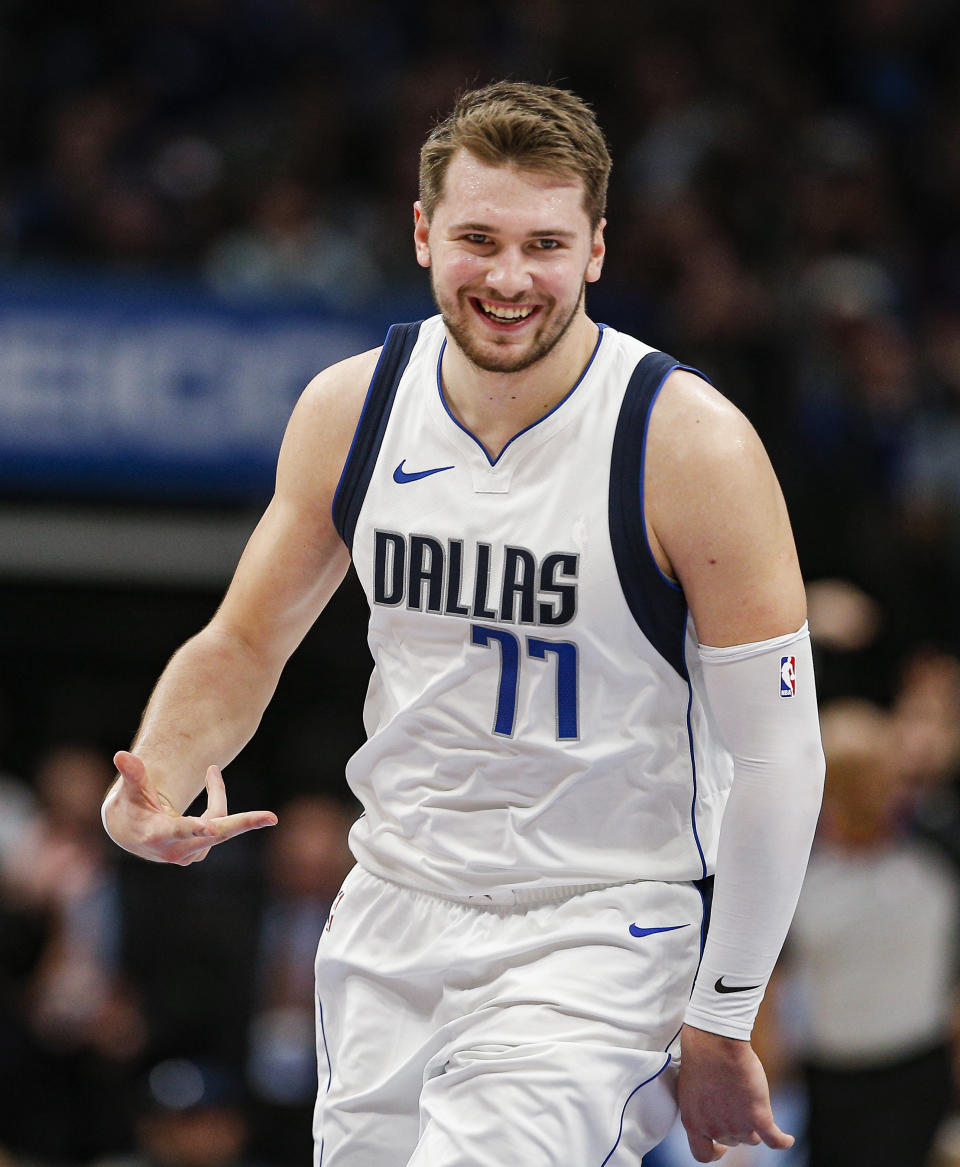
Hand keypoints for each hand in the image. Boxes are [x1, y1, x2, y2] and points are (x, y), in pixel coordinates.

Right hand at [104, 750, 276, 864]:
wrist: (130, 833)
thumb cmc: (131, 806)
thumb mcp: (131, 790)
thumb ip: (132, 774)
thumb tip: (122, 755)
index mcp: (158, 835)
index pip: (180, 830)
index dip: (195, 828)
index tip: (209, 826)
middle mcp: (176, 850)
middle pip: (215, 834)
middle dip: (244, 824)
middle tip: (271, 818)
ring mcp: (190, 854)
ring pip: (218, 821)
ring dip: (218, 795)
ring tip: (212, 772)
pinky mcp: (199, 852)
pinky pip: (219, 824)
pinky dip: (218, 804)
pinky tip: (212, 782)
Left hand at [677, 1024, 793, 1162]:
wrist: (714, 1042)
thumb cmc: (701, 1056)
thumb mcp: (691, 1086)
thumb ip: (702, 1106)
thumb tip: (712, 1111)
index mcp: (693, 1122)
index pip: (703, 1154)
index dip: (714, 1151)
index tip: (720, 1146)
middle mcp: (715, 1129)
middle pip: (733, 1140)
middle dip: (736, 1126)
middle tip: (737, 1103)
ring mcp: (738, 1126)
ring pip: (752, 1137)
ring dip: (754, 1125)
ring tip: (752, 1103)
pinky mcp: (758, 1117)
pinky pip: (775, 1139)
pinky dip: (782, 1141)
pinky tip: (788, 1139)